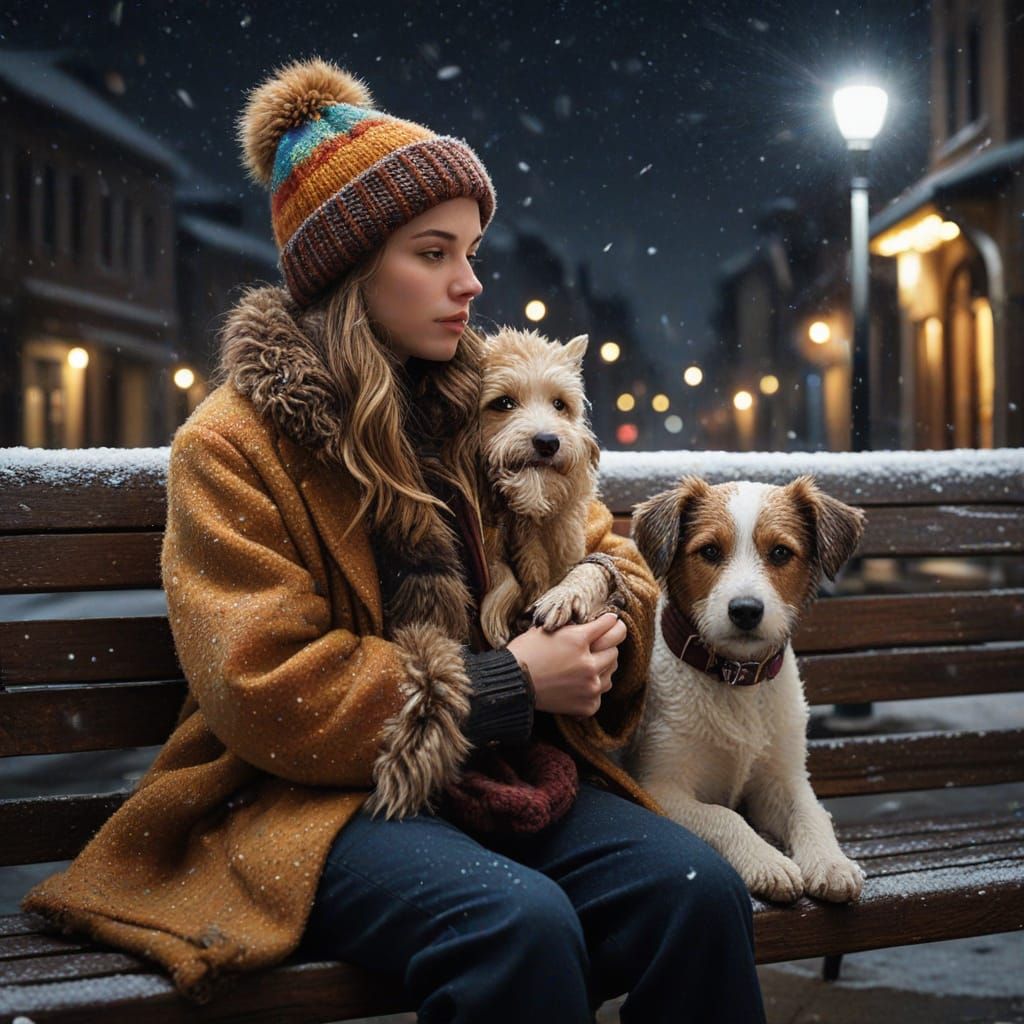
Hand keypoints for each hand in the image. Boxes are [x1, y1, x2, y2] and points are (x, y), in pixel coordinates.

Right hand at [506, 612, 626, 717]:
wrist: (512, 684)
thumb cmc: (525, 653)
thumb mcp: (548, 629)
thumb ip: (576, 628)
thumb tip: (596, 623)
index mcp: (578, 640)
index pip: (611, 626)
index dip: (611, 621)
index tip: (611, 621)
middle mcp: (588, 663)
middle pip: (615, 650)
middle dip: (606, 646)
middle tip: (594, 646)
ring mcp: (590, 686)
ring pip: (611, 672)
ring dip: (601, 668)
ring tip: (584, 667)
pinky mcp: (588, 705)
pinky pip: (601, 693)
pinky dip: (592, 689)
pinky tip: (578, 684)